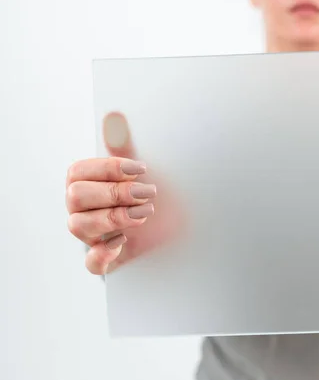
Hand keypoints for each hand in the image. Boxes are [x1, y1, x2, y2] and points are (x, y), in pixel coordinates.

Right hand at [66, 112, 184, 274]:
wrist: (181, 224)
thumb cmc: (153, 194)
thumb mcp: (141, 172)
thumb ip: (124, 147)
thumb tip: (114, 117)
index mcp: (87, 185)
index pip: (78, 172)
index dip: (107, 168)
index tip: (139, 168)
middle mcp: (84, 210)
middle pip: (75, 197)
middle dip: (113, 192)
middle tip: (146, 192)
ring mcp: (94, 235)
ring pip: (78, 226)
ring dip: (112, 217)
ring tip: (145, 212)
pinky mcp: (109, 258)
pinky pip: (91, 263)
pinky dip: (103, 253)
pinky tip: (124, 242)